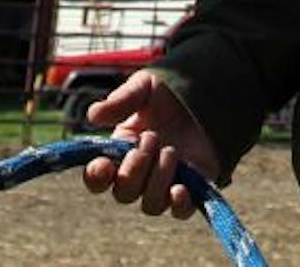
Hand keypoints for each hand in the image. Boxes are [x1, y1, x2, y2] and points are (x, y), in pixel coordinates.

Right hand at [81, 70, 219, 219]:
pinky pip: (180, 211)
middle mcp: (139, 175)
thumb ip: (121, 101)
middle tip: (152, 137)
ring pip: (151, 204)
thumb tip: (93, 116)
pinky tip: (180, 189)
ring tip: (171, 150)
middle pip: (124, 193)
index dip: (96, 177)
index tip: (102, 164)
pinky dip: (178, 204)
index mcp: (119, 153)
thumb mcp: (144, 88)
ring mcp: (164, 184)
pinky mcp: (192, 189)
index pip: (97, 178)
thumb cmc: (167, 94)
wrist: (206, 96)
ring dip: (157, 180)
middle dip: (135, 168)